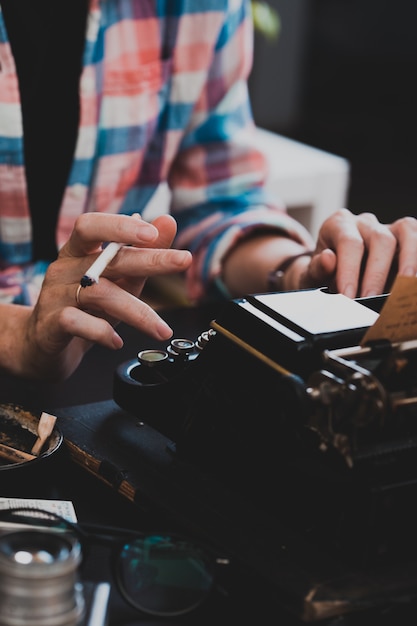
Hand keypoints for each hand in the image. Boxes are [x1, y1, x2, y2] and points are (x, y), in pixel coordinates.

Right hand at [17, 212, 191, 379]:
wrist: (43, 345)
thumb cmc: (86, 308)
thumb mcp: (119, 281)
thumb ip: (142, 255)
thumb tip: (168, 221)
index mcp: (78, 252)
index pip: (92, 226)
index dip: (121, 226)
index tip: (154, 232)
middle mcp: (63, 268)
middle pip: (106, 259)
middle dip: (149, 259)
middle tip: (183, 260)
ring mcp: (54, 296)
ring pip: (98, 294)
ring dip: (137, 311)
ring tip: (161, 329)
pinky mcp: (48, 325)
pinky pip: (75, 322)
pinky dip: (100, 331)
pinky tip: (117, 341)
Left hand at [297, 209, 416, 297]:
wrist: (331, 273)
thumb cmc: (323, 273)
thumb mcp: (313, 273)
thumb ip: (318, 268)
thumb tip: (328, 259)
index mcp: (338, 224)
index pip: (349, 243)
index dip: (350, 271)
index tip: (348, 296)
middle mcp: (364, 222)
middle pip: (380, 239)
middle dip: (377, 274)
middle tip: (370, 300)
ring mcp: (387, 228)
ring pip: (407, 231)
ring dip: (409, 260)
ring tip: (405, 287)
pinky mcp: (404, 238)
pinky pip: (416, 238)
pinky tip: (412, 282)